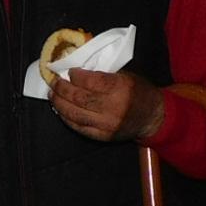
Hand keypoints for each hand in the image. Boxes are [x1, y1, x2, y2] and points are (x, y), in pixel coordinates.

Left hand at [52, 68, 167, 141]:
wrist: (152, 117)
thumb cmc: (138, 91)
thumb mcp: (126, 75)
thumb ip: (103, 73)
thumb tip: (76, 69)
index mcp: (120, 88)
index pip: (91, 82)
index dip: (76, 76)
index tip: (69, 71)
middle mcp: (113, 107)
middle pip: (79, 98)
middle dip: (62, 89)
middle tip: (54, 82)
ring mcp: (107, 125)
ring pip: (75, 114)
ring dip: (59, 104)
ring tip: (53, 95)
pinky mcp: (102, 137)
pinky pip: (79, 127)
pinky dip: (66, 118)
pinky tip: (60, 110)